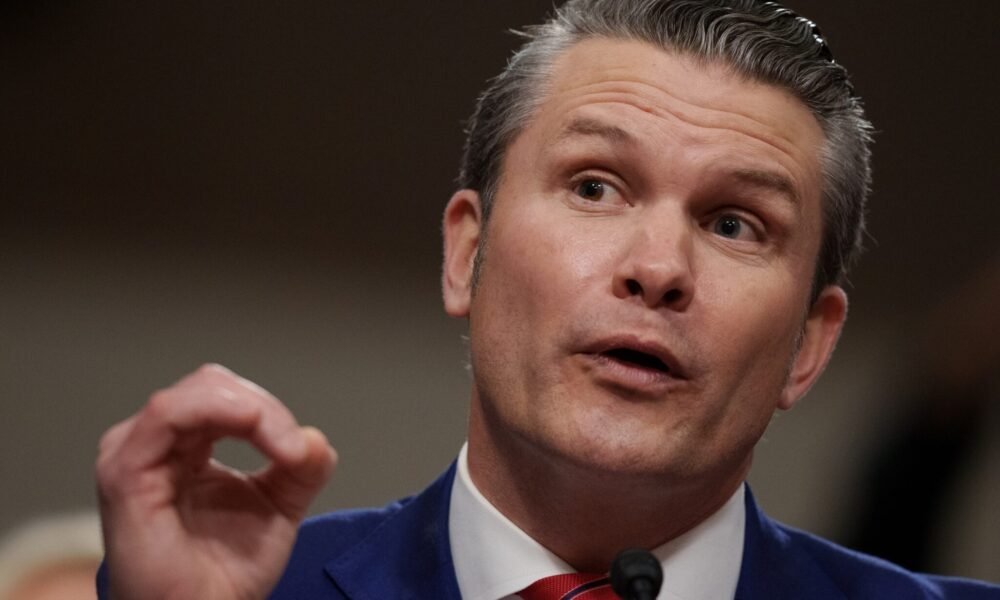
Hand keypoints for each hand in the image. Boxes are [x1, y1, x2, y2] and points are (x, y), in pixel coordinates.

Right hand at [96, 364, 335, 599]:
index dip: (270, 412)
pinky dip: (218, 412)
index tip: (301, 450)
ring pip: (196, 394)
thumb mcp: (279, 508)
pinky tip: (252, 427)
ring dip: (249, 409)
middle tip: (293, 450)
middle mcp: (154, 445)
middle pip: (213, 387)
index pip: (226, 398)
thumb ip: (302, 469)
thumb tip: (314, 438)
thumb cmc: (224, 573)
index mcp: (183, 448)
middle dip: (264, 410)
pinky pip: (168, 414)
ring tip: (282, 446)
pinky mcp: (125, 472)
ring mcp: (133, 454)